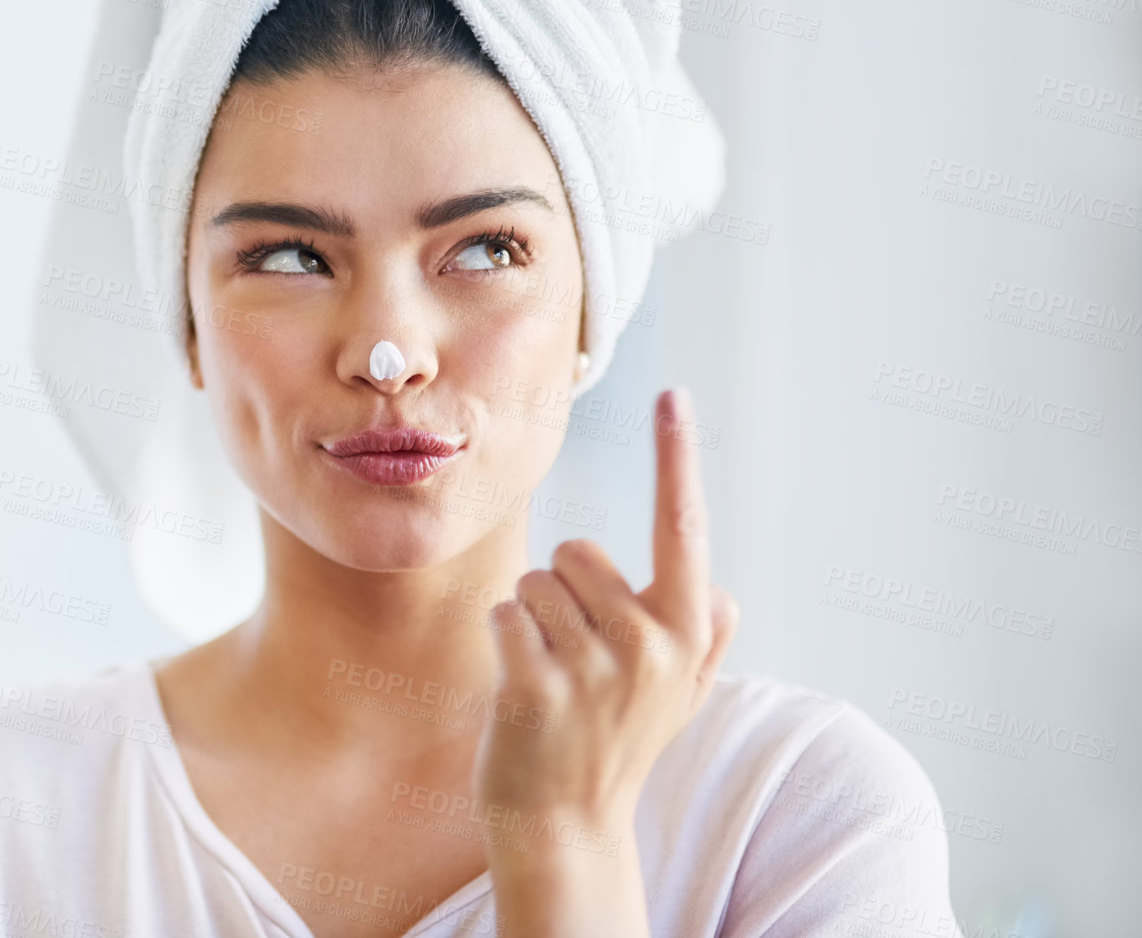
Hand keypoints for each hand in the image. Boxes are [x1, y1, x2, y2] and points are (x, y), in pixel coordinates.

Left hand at [472, 386, 739, 834]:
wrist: (567, 826)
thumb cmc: (618, 745)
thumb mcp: (679, 697)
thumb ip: (702, 640)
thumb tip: (721, 593)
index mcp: (686, 631)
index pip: (683, 525)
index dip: (676, 455)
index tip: (673, 395)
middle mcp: (651, 644)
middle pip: (577, 551)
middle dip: (564, 590)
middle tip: (574, 656)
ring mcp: (596, 669)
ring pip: (535, 580)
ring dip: (530, 619)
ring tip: (550, 676)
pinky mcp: (538, 687)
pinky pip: (505, 613)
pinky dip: (501, 639)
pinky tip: (519, 686)